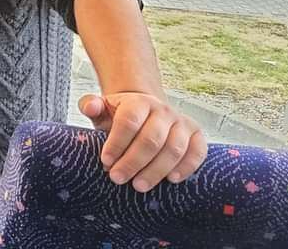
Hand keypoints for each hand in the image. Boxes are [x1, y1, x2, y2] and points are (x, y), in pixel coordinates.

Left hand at [79, 92, 206, 192]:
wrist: (145, 112)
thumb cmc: (120, 116)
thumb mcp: (102, 109)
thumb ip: (91, 105)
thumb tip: (90, 107)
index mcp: (138, 102)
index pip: (129, 122)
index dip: (117, 143)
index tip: (105, 161)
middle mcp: (163, 110)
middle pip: (151, 139)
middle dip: (133, 162)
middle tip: (117, 178)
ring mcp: (182, 122)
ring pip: (173, 148)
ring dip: (156, 170)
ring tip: (139, 186)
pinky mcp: (196, 135)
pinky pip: (197, 152)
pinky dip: (187, 167)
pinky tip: (171, 180)